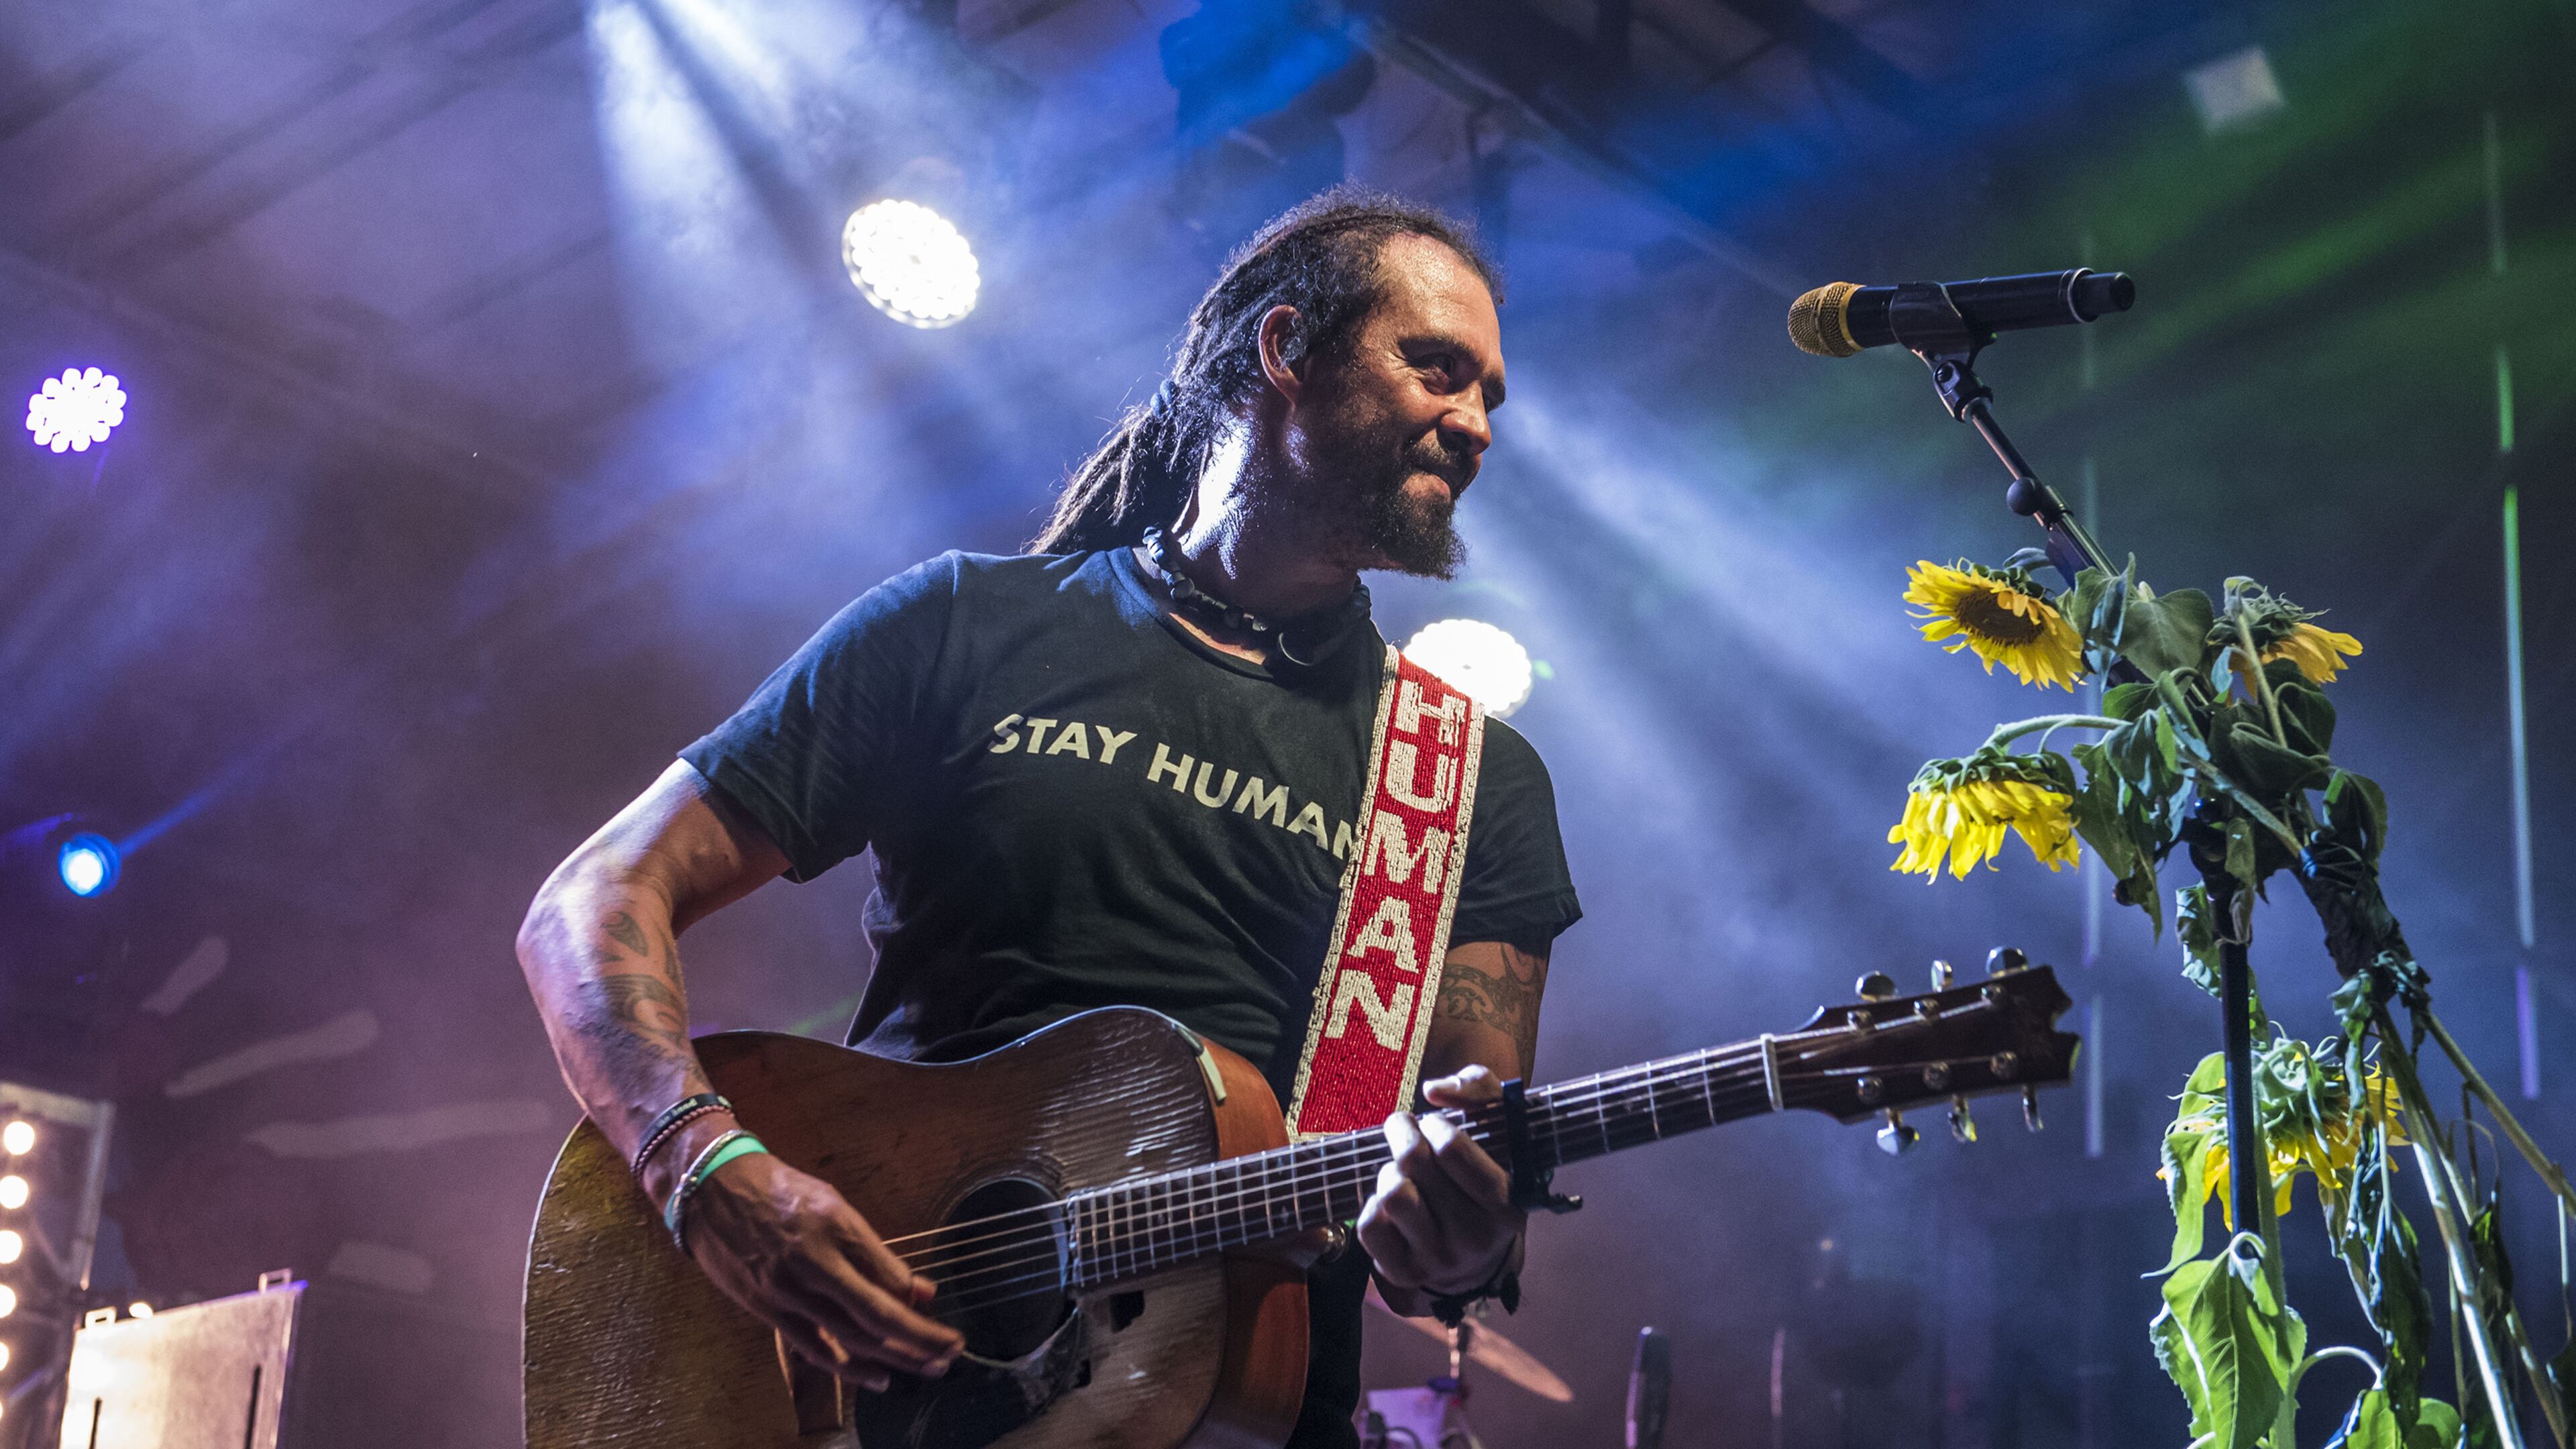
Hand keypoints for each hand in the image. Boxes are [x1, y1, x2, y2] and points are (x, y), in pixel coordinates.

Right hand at [679, 1150, 965, 1390]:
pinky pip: (814, 1347)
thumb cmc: (779, 1189)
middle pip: (876, 1316)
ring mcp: (787, 1290)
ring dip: (895, 1357)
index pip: (888, 1280)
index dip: (920, 1310)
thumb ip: (874, 1250)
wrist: (709, 1189)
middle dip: (919, 1340)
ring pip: (849, 1338)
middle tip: (952, 1353)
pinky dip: (849, 1368)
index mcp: (835, 1227)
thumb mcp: (833, 1203)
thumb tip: (920, 1289)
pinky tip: (878, 1377)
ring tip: (929, 1367)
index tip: (946, 1322)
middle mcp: (813, 1263)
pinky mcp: (767, 1309)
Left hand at [1356, 1066, 1524, 1296]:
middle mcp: (1473, 1236)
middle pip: (1414, 1163)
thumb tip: (1435, 1089)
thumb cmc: (1483, 1178)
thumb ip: (1479, 1090)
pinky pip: (1370, 1226)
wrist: (1478, 1258)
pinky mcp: (1404, 1273)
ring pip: (1392, 1193)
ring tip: (1402, 1172)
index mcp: (1504, 1202)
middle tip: (1405, 1129)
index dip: (1434, 1125)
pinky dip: (1373, 1206)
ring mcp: (1437, 1259)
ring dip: (1389, 1172)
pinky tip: (1391, 1204)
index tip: (1434, 1125)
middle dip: (1403, 1133)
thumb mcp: (1500, 1129)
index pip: (1451, 1148)